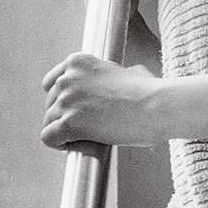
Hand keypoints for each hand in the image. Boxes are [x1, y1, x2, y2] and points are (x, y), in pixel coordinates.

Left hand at [40, 52, 163, 147]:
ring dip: (67, 133)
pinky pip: (49, 138)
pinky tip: (84, 144)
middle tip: (91, 126)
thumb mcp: (130, 71)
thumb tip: (126, 78)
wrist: (158, 107)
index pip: (51, 83)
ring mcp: (66, 101)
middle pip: (50, 105)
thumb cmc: (151, 92)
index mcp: (78, 62)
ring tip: (93, 138)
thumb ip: (116, 75)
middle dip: (67, 117)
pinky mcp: (69, 123)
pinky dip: (64, 145)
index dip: (62, 100)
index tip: (77, 109)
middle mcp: (67, 79)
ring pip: (49, 123)